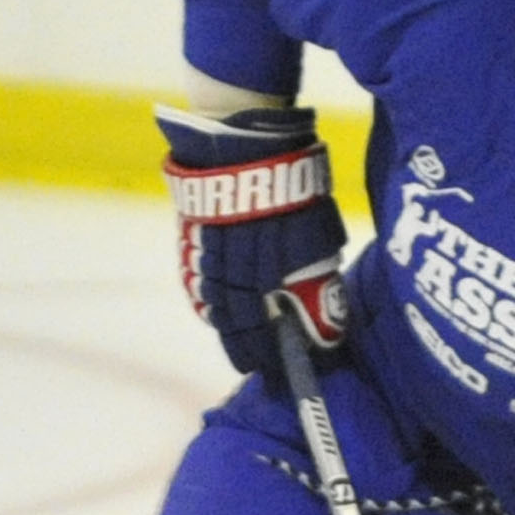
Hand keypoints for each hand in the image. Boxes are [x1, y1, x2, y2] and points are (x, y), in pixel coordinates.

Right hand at [156, 104, 346, 375]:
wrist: (241, 141)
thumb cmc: (289, 190)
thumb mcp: (315, 244)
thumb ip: (319, 292)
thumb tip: (327, 337)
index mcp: (254, 283)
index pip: (256, 337)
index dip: (266, 357)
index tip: (276, 372)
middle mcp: (220, 277)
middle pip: (230, 325)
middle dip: (243, 347)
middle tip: (253, 364)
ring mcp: (199, 256)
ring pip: (210, 302)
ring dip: (226, 323)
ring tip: (238, 338)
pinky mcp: (187, 235)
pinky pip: (195, 278)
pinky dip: (208, 294)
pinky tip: (217, 301)